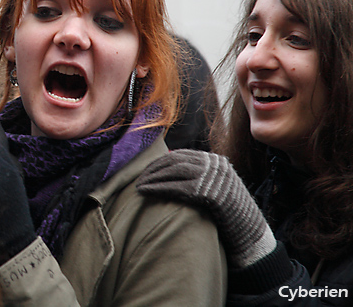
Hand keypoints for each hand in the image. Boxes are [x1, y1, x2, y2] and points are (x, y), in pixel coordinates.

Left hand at [136, 149, 275, 267]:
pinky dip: (158, 188)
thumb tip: (169, 166)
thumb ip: (199, 175)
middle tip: (138, 180)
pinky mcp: (208, 192)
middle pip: (174, 161)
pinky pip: (176, 187)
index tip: (145, 171)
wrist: (250, 233)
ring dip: (152, 178)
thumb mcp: (216, 186)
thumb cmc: (229, 212)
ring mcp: (212, 177)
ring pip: (173, 171)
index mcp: (214, 160)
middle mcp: (213, 164)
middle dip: (153, 170)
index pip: (179, 155)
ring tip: (139, 187)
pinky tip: (147, 192)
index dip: (159, 162)